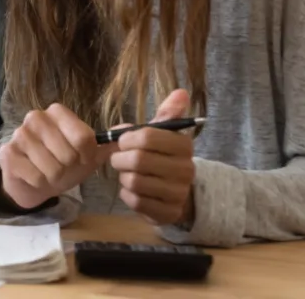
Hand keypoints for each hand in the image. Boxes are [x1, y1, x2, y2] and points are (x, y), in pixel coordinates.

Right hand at [0, 103, 107, 209]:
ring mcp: (20, 134)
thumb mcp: (88, 155)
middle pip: (68, 154)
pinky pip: (36, 177)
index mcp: (57, 112)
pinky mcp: (8, 153)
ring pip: (52, 167)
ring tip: (49, 173)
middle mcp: (36, 117)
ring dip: (54, 178)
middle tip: (61, 168)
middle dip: (68, 169)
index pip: (84, 138)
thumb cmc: (63, 164)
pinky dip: (40, 184)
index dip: (87, 156)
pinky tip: (35, 177)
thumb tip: (131, 132)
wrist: (33, 181)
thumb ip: (109, 144)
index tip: (81, 159)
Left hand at [109, 89, 195, 225]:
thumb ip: (168, 114)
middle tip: (119, 158)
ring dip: (123, 177)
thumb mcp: (164, 134)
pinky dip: (126, 194)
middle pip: (137, 160)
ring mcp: (178, 194)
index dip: (126, 139)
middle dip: (120, 159)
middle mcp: (186, 170)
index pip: (146, 137)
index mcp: (184, 145)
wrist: (175, 193)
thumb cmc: (162, 157)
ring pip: (134, 181)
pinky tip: (133, 190)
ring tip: (128, 173)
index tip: (122, 141)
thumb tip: (181, 92)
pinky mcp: (167, 213)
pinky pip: (134, 200)